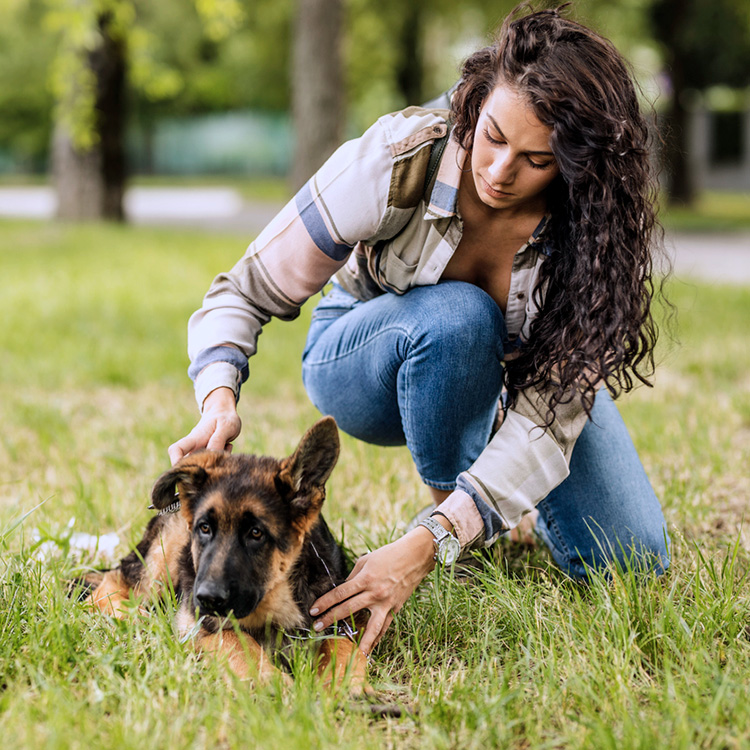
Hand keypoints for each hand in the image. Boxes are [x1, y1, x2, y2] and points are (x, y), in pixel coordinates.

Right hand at [168, 387, 240, 465]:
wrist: (224, 413)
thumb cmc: (224, 418)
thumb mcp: (226, 426)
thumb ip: (218, 440)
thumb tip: (211, 454)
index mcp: (194, 439)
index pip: (176, 450)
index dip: (176, 460)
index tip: (187, 469)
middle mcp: (194, 448)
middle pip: (187, 465)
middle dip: (204, 468)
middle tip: (222, 454)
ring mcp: (199, 453)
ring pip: (202, 467)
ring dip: (216, 463)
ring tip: (226, 446)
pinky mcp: (207, 457)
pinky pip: (212, 466)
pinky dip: (221, 461)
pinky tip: (227, 447)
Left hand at [309, 526, 437, 655]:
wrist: (415, 557)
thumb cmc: (388, 555)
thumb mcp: (366, 560)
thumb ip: (353, 576)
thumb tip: (343, 590)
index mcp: (366, 579)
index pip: (340, 593)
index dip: (325, 602)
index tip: (313, 610)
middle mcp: (375, 593)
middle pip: (348, 609)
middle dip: (331, 619)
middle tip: (317, 627)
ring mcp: (386, 603)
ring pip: (371, 627)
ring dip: (360, 641)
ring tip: (351, 655)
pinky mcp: (395, 608)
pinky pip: (384, 626)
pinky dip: (377, 638)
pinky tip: (370, 648)